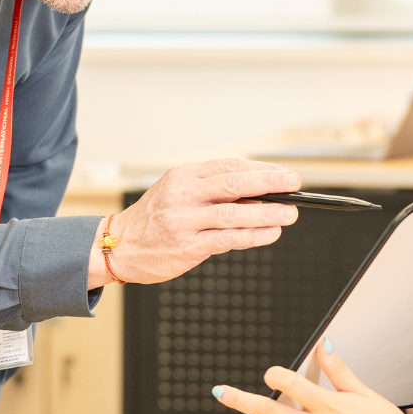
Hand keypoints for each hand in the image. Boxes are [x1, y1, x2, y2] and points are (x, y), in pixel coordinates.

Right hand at [88, 158, 301, 287]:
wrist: (119, 247)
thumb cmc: (155, 218)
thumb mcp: (178, 192)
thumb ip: (214, 190)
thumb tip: (260, 192)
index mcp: (184, 176)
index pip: (229, 166)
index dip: (261, 169)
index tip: (283, 174)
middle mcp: (183, 194)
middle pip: (234, 183)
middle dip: (269, 183)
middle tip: (294, 184)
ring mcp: (184, 220)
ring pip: (234, 212)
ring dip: (267, 212)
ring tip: (289, 213)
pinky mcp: (187, 246)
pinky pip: (227, 239)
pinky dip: (253, 235)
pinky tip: (270, 233)